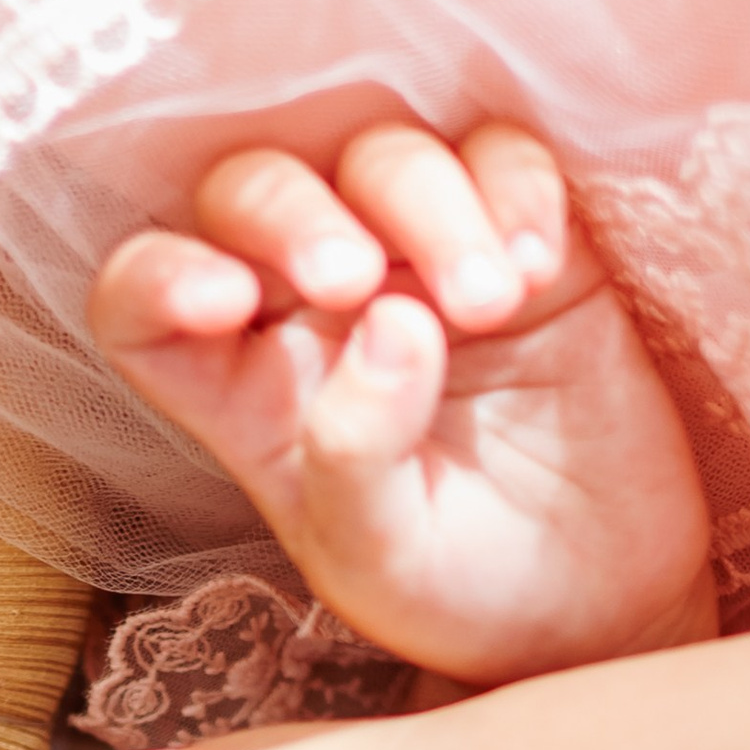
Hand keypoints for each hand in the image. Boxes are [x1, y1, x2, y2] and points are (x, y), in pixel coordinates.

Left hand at [90, 124, 712, 683]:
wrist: (605, 597)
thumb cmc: (464, 588)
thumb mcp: (383, 558)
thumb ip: (354, 453)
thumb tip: (391, 321)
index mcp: (245, 392)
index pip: (143, 301)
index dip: (156, 277)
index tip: (222, 300)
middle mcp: (311, 308)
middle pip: (253, 192)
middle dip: (294, 217)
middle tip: (359, 280)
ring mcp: (413, 256)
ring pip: (378, 158)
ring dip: (426, 207)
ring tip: (492, 302)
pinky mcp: (513, 231)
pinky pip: (497, 152)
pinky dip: (514, 186)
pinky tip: (538, 266)